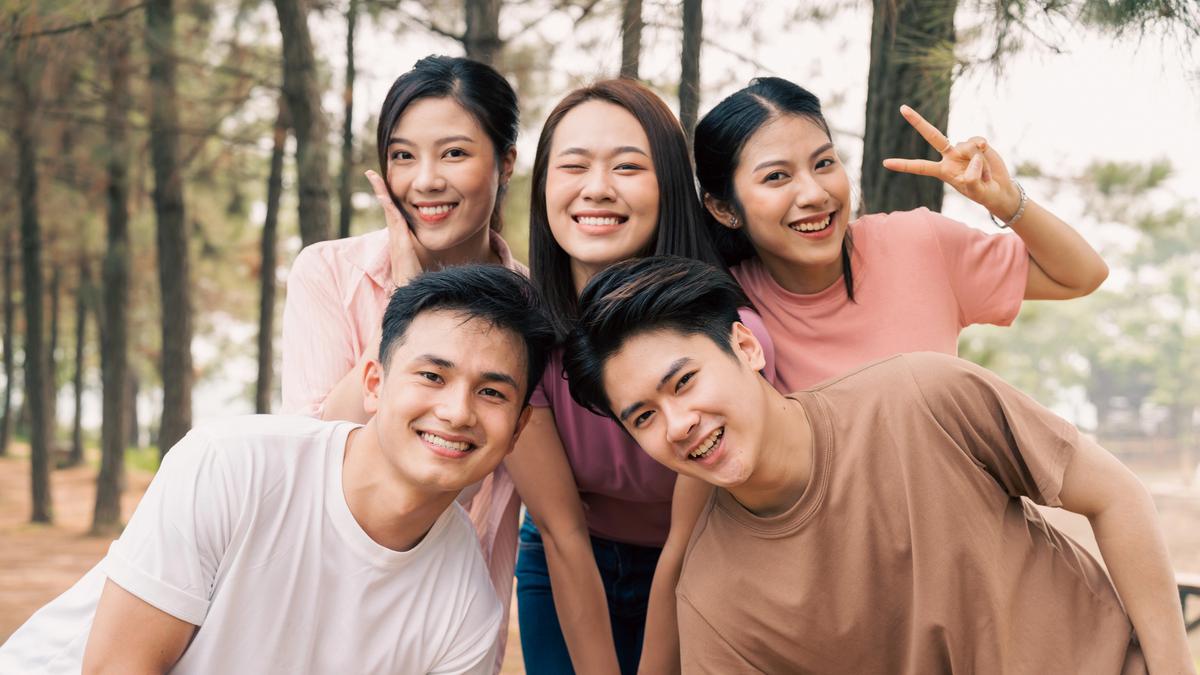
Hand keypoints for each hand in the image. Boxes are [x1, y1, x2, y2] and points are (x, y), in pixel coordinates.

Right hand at [365, 170, 425, 286]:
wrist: (409, 290)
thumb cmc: (414, 277)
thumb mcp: (415, 258)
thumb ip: (416, 250)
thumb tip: (426, 244)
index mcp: (400, 237)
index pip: (393, 212)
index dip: (388, 198)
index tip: (383, 185)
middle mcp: (395, 235)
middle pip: (387, 207)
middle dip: (380, 189)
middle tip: (372, 173)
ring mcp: (396, 237)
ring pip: (387, 209)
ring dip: (381, 192)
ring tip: (374, 176)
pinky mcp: (400, 241)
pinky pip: (393, 219)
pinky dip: (387, 205)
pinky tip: (384, 195)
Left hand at [882, 105, 1020, 219]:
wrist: (999, 189)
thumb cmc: (983, 193)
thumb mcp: (976, 191)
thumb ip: (972, 177)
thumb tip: (973, 154)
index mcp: (943, 171)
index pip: (920, 166)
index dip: (904, 165)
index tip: (885, 163)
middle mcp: (950, 156)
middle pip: (932, 135)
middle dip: (918, 122)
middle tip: (902, 108)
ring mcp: (963, 148)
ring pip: (968, 147)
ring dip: (980, 163)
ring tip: (984, 175)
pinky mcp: (977, 143)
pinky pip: (978, 142)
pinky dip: (984, 153)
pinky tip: (987, 158)